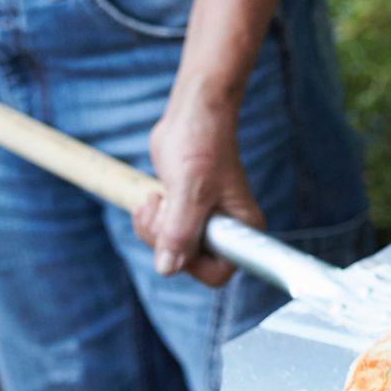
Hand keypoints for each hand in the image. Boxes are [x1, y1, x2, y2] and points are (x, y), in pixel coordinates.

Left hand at [132, 91, 263, 286]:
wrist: (192, 118)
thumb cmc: (201, 145)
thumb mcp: (190, 190)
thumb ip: (181, 231)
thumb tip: (168, 268)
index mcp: (241, 229)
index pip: (217, 272)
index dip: (191, 261)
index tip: (179, 231)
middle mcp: (225, 232)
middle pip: (187, 264)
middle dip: (164, 239)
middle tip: (164, 207)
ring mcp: (204, 225)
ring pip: (169, 251)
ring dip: (152, 228)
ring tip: (158, 198)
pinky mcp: (185, 215)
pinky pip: (160, 236)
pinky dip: (149, 221)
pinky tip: (155, 197)